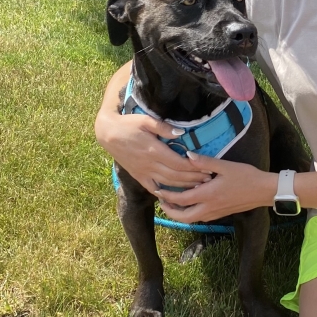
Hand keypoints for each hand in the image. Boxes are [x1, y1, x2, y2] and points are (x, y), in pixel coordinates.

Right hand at [94, 106, 211, 192]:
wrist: (108, 134)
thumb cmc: (129, 124)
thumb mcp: (146, 120)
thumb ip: (164, 127)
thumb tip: (182, 133)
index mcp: (154, 150)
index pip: (178, 163)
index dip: (194, 167)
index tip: (207, 168)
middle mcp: (149, 164)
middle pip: (176, 175)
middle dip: (194, 179)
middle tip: (209, 179)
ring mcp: (143, 172)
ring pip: (167, 183)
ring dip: (184, 186)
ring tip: (199, 187)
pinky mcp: (138, 176)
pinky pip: (153, 188)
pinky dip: (165, 193)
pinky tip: (176, 195)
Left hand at [154, 152, 276, 222]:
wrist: (263, 191)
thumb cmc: (246, 176)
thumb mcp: (226, 166)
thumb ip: (205, 162)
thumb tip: (187, 155)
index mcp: (208, 195)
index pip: (181, 200)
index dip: (167, 196)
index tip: (158, 189)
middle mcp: (209, 207)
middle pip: (183, 216)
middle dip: (169, 211)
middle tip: (161, 200)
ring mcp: (215, 213)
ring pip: (191, 219)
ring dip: (179, 213)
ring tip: (172, 202)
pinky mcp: (220, 214)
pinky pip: (200, 217)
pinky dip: (190, 213)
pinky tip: (190, 203)